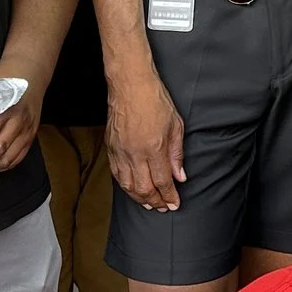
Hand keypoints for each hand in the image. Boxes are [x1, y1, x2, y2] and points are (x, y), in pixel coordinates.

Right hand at [107, 69, 186, 209]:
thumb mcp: (175, 125)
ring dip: (139, 198)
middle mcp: (135, 153)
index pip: (163, 181)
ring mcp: (120, 151)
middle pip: (144, 189)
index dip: (169, 196)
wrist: (130, 84)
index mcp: (154, 148)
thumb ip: (177, 154)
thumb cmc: (154, 100)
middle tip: (163, 207)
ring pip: (128, 185)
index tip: (174, 204)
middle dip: (155, 202)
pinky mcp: (111, 147)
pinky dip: (125, 186)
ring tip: (149, 204)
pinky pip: (116, 174)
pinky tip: (132, 189)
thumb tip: (180, 176)